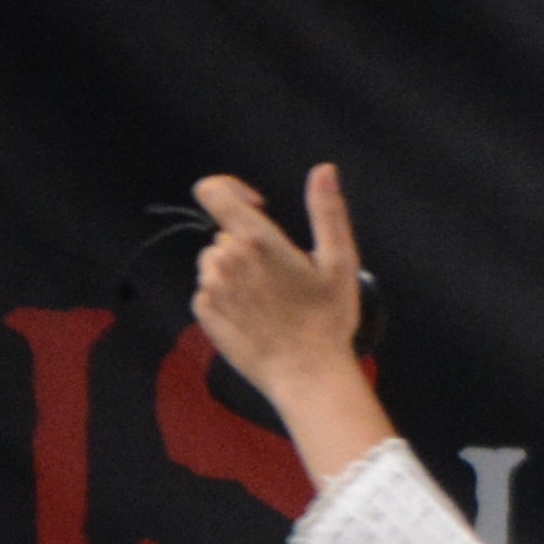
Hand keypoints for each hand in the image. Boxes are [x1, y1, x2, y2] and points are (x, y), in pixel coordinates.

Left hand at [189, 166, 398, 482]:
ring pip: (215, 262)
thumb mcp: (340, 262)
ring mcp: (210, 286)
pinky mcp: (203, 312)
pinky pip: (209, 290)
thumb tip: (323, 169)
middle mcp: (225, 258)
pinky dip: (228, 297)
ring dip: (236, 272)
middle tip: (282, 278)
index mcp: (256, 240)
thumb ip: (328, 212)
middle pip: (226, 235)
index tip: (257, 209)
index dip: (231, 190)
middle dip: (249, 247)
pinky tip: (256, 316)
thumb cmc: (328, 319)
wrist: (307, 375)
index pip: (212, 191)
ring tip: (269, 300)